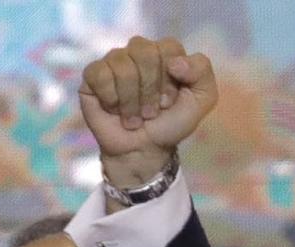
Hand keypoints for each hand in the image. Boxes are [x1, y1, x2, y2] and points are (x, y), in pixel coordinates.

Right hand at [79, 37, 218, 184]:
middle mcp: (139, 51)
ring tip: (136, 116)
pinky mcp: (93, 75)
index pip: (169, 48)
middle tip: (152, 111)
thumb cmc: (172, 124)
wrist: (144, 150)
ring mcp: (114, 61)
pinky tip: (115, 110)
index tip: (170, 102)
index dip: (171, 80)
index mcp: (166, 53)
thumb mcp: (202, 100)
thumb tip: (175, 62)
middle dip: (151, 90)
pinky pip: (100, 75)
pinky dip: (112, 99)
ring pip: (123, 65)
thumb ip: (202, 72)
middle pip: (144, 52)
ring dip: (133, 100)